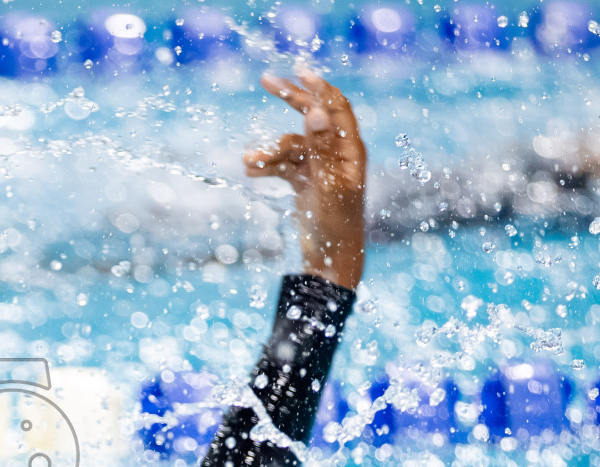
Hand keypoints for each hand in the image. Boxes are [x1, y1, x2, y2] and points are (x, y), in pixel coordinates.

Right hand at [244, 68, 366, 290]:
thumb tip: (314, 110)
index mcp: (350, 150)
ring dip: (269, 151)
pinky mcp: (306, 183)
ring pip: (290, 146)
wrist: (330, 262)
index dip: (318, 87)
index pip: (335, 107)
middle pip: (312, 117)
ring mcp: (320, 168)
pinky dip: (268, 167)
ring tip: (248, 162)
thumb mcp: (327, 185)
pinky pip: (283, 166)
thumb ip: (321, 147)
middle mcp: (337, 154)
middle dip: (289, 100)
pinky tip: (251, 173)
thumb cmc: (337, 226)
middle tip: (265, 80)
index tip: (296, 71)